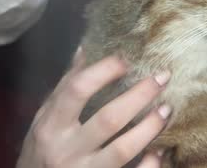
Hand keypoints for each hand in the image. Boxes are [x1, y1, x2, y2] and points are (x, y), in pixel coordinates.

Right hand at [16, 48, 170, 167]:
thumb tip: (84, 51)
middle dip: (139, 95)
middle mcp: (66, 149)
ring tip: (167, 109)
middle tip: (162, 76)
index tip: (126, 60)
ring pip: (123, 149)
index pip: (77, 90)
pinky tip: (159, 151)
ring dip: (149, 127)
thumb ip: (65, 88)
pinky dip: (149, 165)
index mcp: (51, 125)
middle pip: (108, 118)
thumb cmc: (40, 150)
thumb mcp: (44, 118)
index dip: (104, 71)